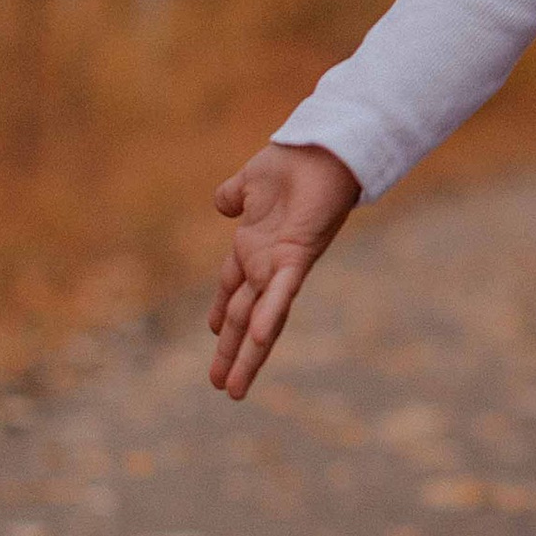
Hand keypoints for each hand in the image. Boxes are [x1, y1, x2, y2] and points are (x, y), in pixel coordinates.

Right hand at [207, 141, 360, 400]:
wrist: (320, 147)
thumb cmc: (292, 163)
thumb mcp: (250, 182)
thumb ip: (233, 196)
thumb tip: (223, 204)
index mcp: (253, 248)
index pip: (234, 289)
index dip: (224, 312)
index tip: (215, 334)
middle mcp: (267, 263)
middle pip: (244, 316)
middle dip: (233, 352)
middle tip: (223, 386)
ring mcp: (282, 264)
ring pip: (260, 319)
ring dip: (248, 354)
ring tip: (234, 389)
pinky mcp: (297, 257)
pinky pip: (280, 292)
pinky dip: (270, 315)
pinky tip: (260, 340)